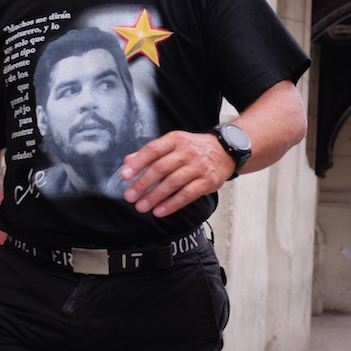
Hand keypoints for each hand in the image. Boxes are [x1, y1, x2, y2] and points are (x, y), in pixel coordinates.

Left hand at [120, 130, 234, 216]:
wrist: (225, 151)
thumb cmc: (194, 149)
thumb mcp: (173, 144)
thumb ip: (150, 153)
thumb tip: (128, 162)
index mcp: (175, 140)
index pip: (153, 150)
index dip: (138, 163)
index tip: (125, 176)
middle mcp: (187, 151)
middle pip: (161, 168)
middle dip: (143, 184)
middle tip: (130, 196)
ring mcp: (198, 166)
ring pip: (173, 182)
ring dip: (155, 196)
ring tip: (142, 206)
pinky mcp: (207, 181)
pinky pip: (187, 194)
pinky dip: (172, 204)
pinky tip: (160, 211)